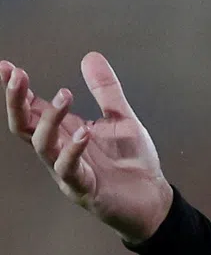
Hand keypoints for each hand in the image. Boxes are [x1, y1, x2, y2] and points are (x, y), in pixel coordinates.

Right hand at [2, 53, 172, 243]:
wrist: (152, 198)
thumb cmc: (131, 162)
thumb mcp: (121, 118)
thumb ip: (105, 90)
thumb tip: (90, 57)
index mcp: (65, 133)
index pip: (32, 109)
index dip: (18, 90)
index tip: (7, 67)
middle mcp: (59, 150)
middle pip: (24, 125)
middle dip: (16, 101)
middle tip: (18, 76)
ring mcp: (67, 171)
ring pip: (42, 145)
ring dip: (50, 119)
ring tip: (65, 95)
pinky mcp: (83, 188)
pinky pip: (69, 169)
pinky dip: (73, 149)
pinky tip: (83, 132)